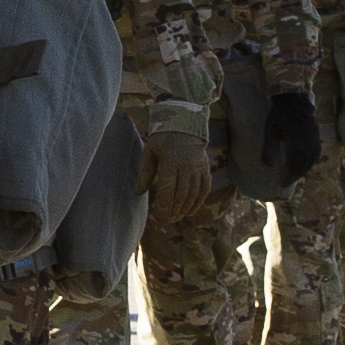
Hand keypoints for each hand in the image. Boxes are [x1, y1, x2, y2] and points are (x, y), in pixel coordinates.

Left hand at [139, 110, 214, 224]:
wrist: (186, 123)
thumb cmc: (163, 138)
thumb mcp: (150, 151)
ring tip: (175, 218)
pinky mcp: (206, 169)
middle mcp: (187, 166)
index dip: (163, 207)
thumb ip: (145, 173)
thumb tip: (137, 193)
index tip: (158, 217)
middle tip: (165, 221)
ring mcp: (199, 168)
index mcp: (171, 161)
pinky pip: (204, 189)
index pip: (168, 191)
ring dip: (184, 209)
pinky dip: (198, 202)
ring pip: (193, 195)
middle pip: (181, 196)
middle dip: (173, 212)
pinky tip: (190, 211)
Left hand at [261, 90, 325, 189]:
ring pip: (310, 161)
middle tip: (285, 183)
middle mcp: (308, 141)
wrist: (295, 101)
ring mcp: (315, 139)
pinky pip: (315, 155)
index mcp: (296, 139)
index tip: (281, 184)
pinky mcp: (317, 138)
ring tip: (292, 177)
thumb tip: (268, 166)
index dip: (288, 175)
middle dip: (294, 176)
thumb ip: (269, 148)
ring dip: (302, 171)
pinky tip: (302, 168)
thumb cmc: (279, 115)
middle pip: (303, 164)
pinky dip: (309, 164)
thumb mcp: (270, 129)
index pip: (294, 162)